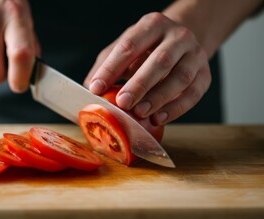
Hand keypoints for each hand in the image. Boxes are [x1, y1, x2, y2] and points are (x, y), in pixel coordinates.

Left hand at [84, 12, 210, 124]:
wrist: (182, 42)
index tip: (96, 88)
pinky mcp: (204, 75)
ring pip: (180, 78)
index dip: (111, 68)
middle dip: (140, 84)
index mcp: (152, 25)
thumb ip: (107, 65)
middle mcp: (177, 36)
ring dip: (159, 98)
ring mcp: (194, 55)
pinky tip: (159, 118)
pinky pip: (193, 94)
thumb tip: (89, 90)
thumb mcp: (125, 48)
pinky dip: (176, 109)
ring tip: (140, 113)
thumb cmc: (147, 48)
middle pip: (160, 61)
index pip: (129, 45)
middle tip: (123, 103)